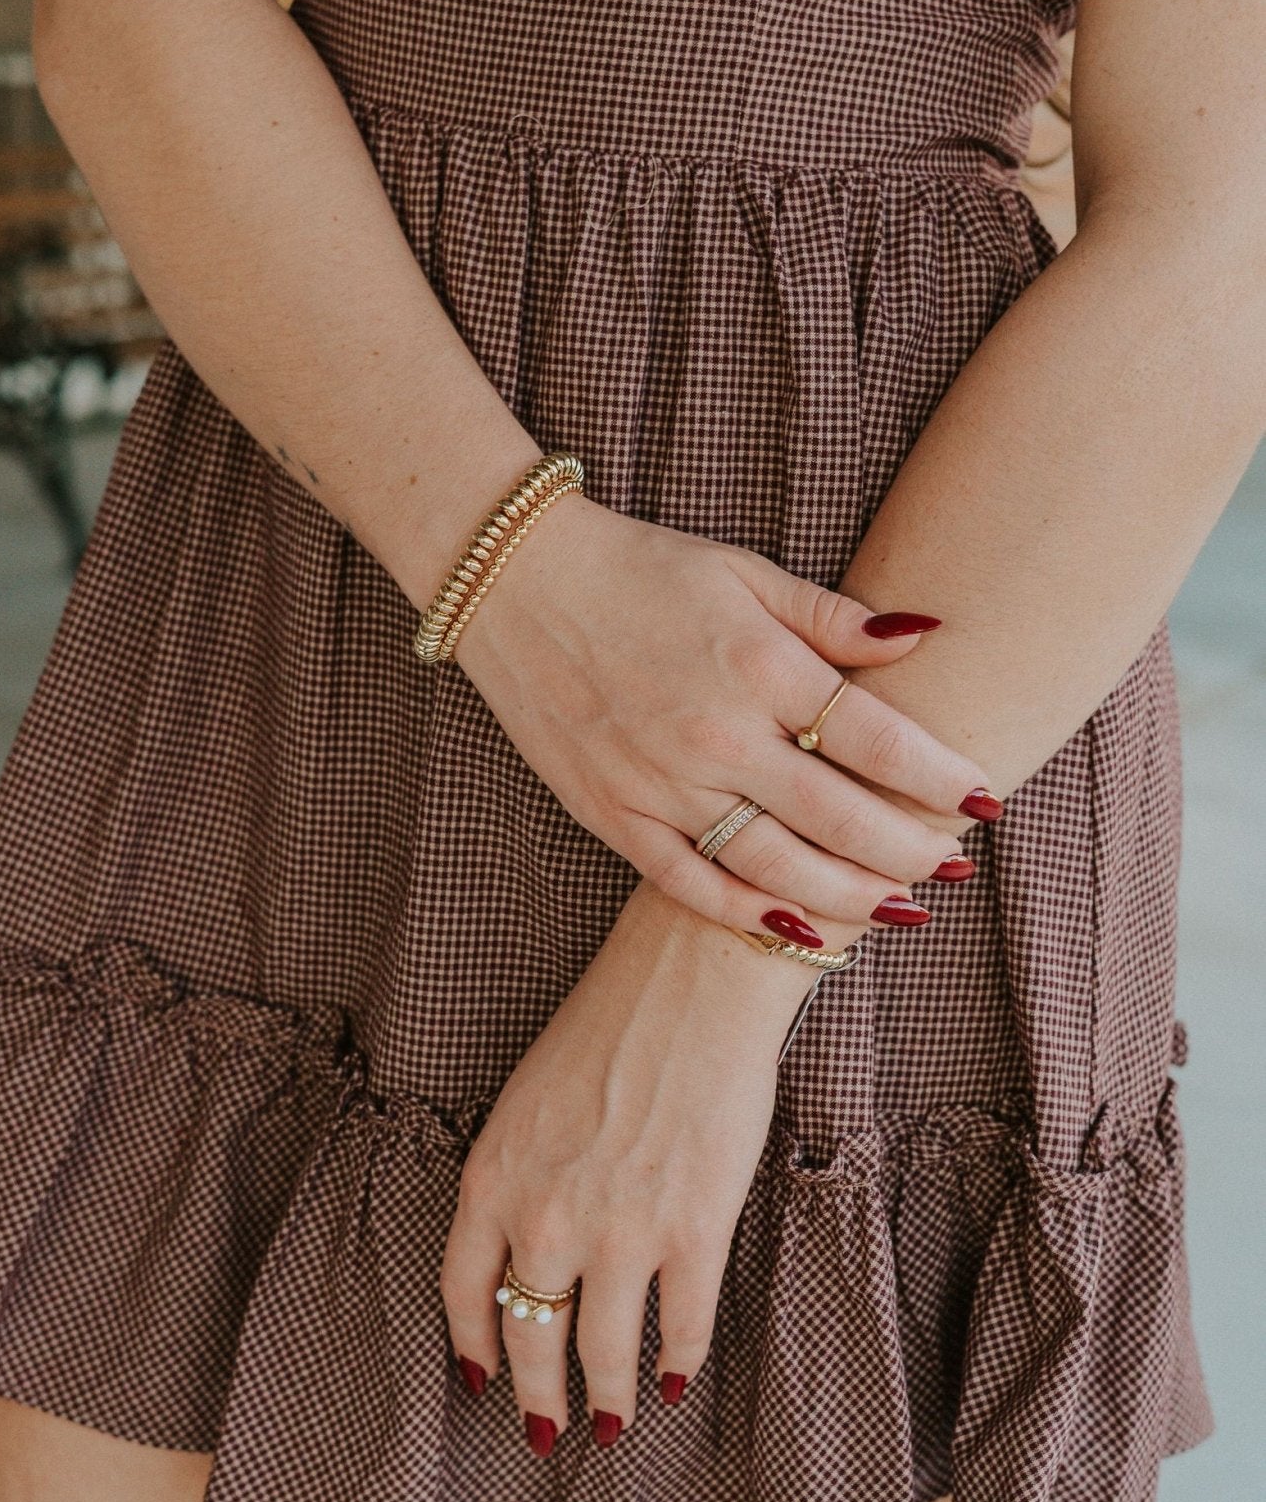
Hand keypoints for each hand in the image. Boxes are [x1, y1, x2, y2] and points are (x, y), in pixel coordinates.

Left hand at [440, 880, 816, 1448]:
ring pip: (604, 1354)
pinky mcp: (694, 1231)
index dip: (473, 1350)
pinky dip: (680, 1361)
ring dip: (608, 1401)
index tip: (482, 1380)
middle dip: (538, 1396)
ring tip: (613, 1424)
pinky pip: (682, 1325)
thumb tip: (530, 1250)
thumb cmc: (608, 1026)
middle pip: (531, 1338)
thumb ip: (519, 1180)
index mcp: (493, 1180)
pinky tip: (678, 1376)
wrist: (692, 983)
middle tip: (548, 1429)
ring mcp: (622, 1232)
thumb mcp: (527, 1103)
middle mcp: (546, 1219)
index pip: (464, 1294)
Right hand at [454, 495, 997, 938]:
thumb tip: (924, 633)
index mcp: (758, 666)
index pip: (874, 739)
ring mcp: (662, 784)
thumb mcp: (744, 573)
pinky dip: (750, 917)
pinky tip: (801, 930)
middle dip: (909, 851)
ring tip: (901, 911)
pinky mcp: (616, 815)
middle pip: (838, 818)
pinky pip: (694, 886)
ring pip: (775, 867)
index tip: (986, 801)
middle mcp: (716, 735)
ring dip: (848, 898)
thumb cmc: (639, 570)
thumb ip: (834, 616)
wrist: (515, 584)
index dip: (939, 777)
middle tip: (954, 867)